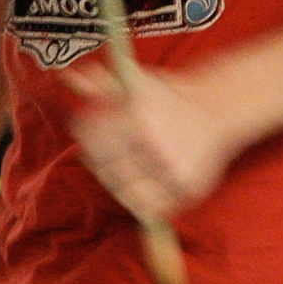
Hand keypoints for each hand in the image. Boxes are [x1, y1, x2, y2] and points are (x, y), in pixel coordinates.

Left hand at [64, 60, 237, 222]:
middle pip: (106, 169)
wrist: (216, 107)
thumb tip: (66, 75)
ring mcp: (172, 169)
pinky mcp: (187, 188)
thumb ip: (99, 82)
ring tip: (126, 169)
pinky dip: (143, 200)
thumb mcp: (134, 82)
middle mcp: (154, 143)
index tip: (87, 133)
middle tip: (105, 155)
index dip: (86, 138)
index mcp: (139, 115)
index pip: (93, 139)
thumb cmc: (167, 97)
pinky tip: (144, 183)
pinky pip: (152, 207)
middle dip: (100, 163)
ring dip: (118, 184)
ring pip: (125, 192)